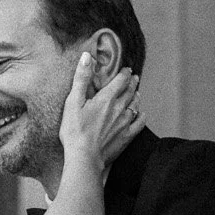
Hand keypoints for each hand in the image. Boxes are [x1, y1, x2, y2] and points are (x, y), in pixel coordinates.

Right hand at [59, 55, 142, 170]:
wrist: (84, 157)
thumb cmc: (75, 131)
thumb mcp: (73, 102)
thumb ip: (81, 78)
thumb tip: (87, 56)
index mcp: (107, 98)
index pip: (121, 80)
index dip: (125, 73)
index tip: (127, 69)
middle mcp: (119, 109)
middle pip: (130, 91)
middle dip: (132, 83)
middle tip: (134, 77)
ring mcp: (125, 123)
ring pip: (135, 105)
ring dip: (136, 97)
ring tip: (136, 93)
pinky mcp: (126, 137)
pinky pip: (139, 124)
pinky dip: (141, 116)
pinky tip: (141, 114)